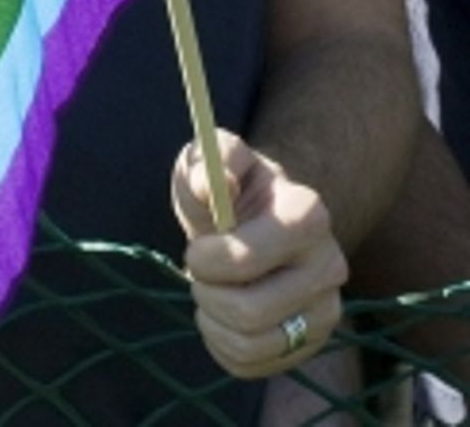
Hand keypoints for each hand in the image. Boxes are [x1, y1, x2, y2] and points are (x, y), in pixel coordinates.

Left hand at [173, 131, 347, 379]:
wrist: (258, 218)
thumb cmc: (230, 187)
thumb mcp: (214, 157)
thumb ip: (214, 159)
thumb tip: (220, 184)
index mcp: (308, 213)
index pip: (246, 259)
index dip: (205, 259)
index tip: (194, 246)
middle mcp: (329, 266)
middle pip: (249, 312)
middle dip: (206, 293)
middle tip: (197, 273)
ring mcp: (326, 310)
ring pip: (251, 345)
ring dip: (211, 321)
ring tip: (208, 293)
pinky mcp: (312, 343)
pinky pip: (253, 366)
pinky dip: (222, 345)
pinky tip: (222, 316)